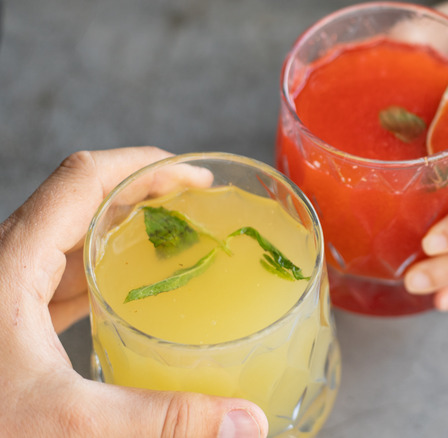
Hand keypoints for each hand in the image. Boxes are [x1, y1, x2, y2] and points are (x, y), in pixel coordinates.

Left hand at [0, 147, 267, 436]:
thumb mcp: (67, 425)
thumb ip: (160, 420)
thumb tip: (247, 421)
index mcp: (10, 263)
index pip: (84, 179)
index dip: (145, 166)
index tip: (198, 176)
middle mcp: (4, 265)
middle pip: (81, 201)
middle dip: (144, 194)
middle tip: (199, 208)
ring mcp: (3, 293)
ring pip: (68, 239)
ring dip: (122, 231)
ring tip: (173, 242)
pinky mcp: (4, 324)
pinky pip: (58, 278)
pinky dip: (100, 272)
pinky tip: (127, 295)